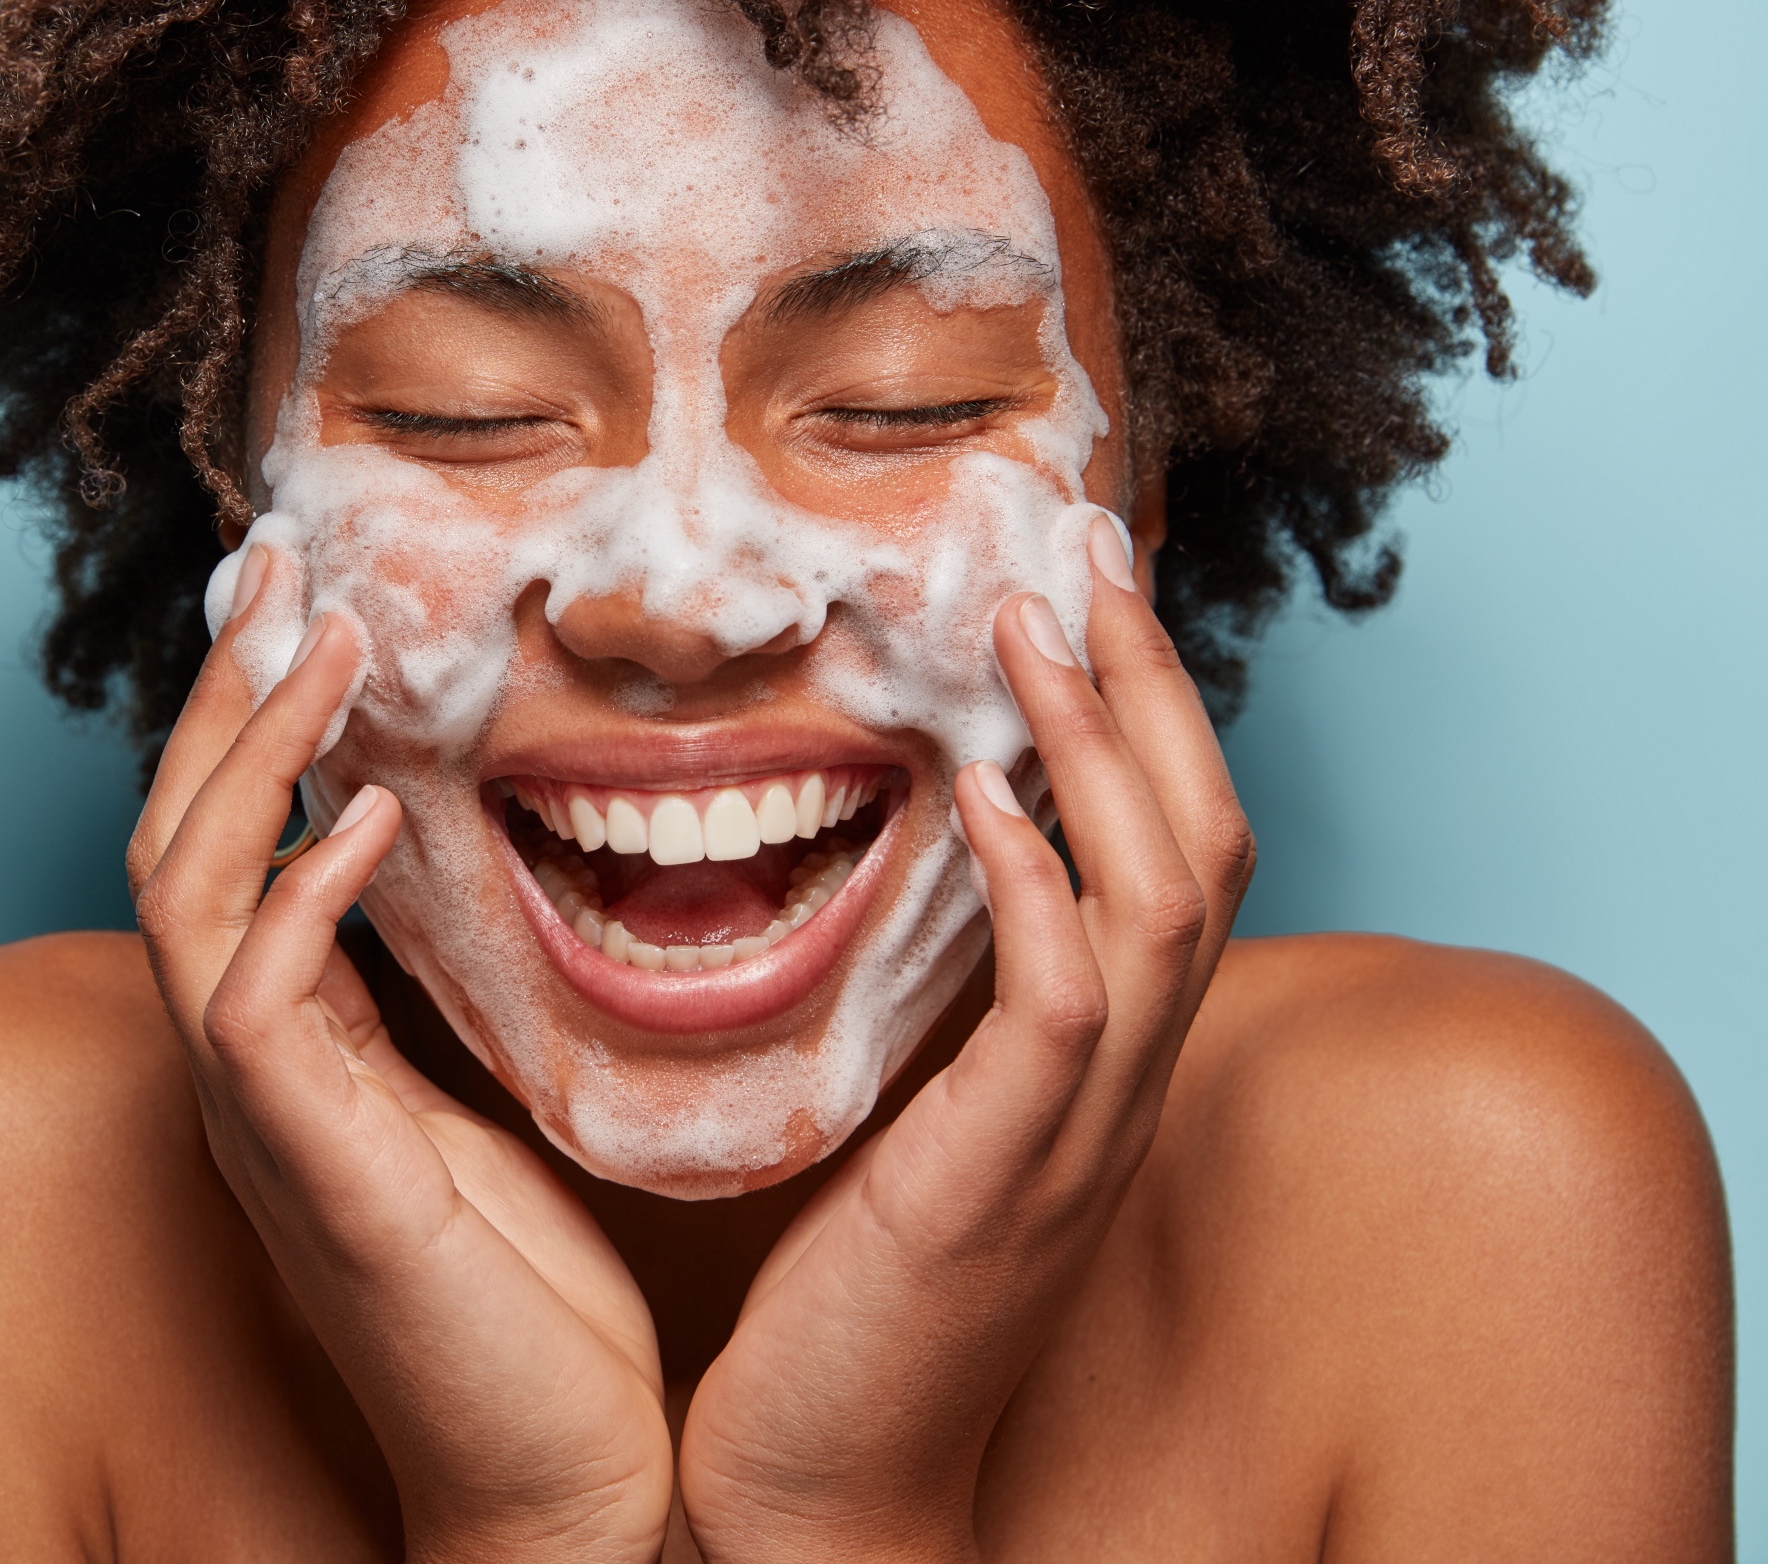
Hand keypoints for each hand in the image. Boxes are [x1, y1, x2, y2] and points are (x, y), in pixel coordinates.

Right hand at [127, 548, 673, 1563]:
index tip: (303, 602)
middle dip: (224, 696)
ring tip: (322, 640)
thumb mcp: (477, 1107)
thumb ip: (431, 1001)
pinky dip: (301, 899)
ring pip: (187, 896)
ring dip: (251, 757)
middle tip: (276, 564)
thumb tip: (446, 876)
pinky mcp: (313, 1175)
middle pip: (177, 842)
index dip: (251, 723)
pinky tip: (371, 816)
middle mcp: (251, 1075)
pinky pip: (258, 1010)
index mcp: (292, 1054)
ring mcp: (266, 1124)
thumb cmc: (532, 1303)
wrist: (560, 1476)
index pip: (229, 851)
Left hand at [674, 526, 1256, 1563]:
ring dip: (1103, 748)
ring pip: (1159, 900)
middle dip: (1151, 694)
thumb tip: (905, 889)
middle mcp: (1117, 1094)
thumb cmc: (853, 1310)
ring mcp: (1076, 1138)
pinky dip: (1036, 881)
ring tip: (1036, 624)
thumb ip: (942, 1024)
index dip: (1146, 728)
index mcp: (1096, 1077)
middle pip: (1204, 849)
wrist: (826, 1489)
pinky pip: (1064, 1003)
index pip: (1172, 865)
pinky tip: (980, 789)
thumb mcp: (917, 1133)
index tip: (1080, 604)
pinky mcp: (1005, 1177)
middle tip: (1085, 560)